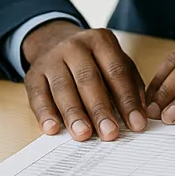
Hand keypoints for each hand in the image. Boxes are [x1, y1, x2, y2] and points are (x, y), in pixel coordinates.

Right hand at [22, 21, 147, 140]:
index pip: (116, 72)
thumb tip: (141, 114)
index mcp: (100, 41)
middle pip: (88, 80)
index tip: (136, 125)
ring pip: (62, 88)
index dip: (127, 100)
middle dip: (100, 109)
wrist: (53, 40)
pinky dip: (45, 113)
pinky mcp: (33, 75)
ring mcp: (51, 59)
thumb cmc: (93, 60)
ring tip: (83, 135)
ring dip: (73, 114)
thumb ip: (130, 84)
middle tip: (110, 133)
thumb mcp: (116, 62)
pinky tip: (52, 129)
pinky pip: (38, 95)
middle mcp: (74, 46)